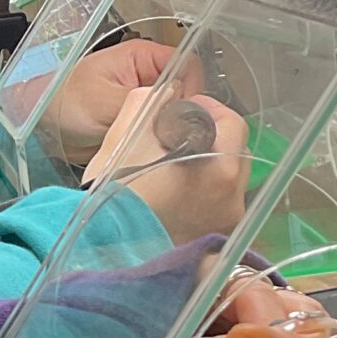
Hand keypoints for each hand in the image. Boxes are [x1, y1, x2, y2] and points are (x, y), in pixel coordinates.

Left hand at [51, 36, 194, 158]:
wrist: (43, 125)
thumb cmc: (63, 101)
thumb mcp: (106, 99)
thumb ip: (146, 101)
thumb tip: (179, 108)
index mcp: (144, 58)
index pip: (188, 66)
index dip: (192, 89)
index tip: (183, 113)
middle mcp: (149, 77)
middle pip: (188, 92)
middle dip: (182, 114)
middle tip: (171, 134)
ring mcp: (146, 101)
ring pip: (177, 114)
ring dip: (171, 130)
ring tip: (158, 144)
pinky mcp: (141, 123)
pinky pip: (163, 131)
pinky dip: (160, 141)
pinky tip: (152, 150)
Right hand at [116, 92, 249, 240]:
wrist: (102, 245)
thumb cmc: (116, 191)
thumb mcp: (127, 133)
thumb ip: (151, 102)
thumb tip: (167, 92)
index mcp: (221, 170)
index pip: (233, 123)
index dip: (207, 108)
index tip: (183, 109)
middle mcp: (232, 200)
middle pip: (234, 153)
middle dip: (211, 138)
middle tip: (179, 134)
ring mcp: (224, 224)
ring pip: (226, 182)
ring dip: (207, 168)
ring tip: (174, 167)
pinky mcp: (212, 243)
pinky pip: (215, 207)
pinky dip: (202, 196)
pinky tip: (175, 195)